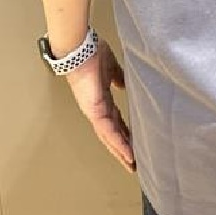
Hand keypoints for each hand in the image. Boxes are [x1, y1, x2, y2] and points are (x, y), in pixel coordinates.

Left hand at [64, 36, 135, 174]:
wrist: (80, 49)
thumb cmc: (93, 54)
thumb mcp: (111, 68)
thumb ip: (117, 77)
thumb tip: (123, 84)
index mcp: (102, 100)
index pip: (115, 121)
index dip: (124, 133)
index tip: (135, 142)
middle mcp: (97, 110)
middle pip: (111, 135)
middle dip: (122, 149)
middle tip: (133, 163)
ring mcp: (94, 112)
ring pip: (109, 138)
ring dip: (120, 152)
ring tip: (132, 164)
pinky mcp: (94, 111)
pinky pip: (108, 131)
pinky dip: (118, 143)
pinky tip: (127, 153)